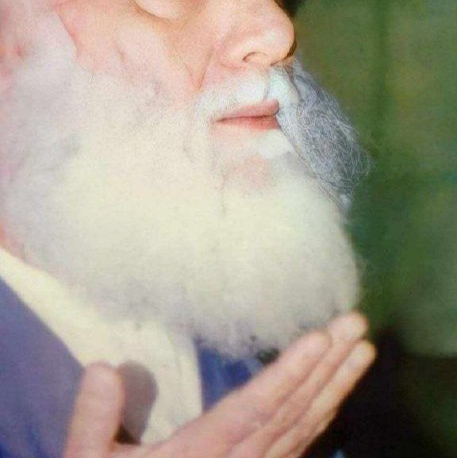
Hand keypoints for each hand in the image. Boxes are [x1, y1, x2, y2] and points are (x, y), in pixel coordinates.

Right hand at [64, 312, 374, 457]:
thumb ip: (93, 421)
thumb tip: (103, 367)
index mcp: (201, 455)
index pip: (255, 410)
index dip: (289, 374)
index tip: (320, 339)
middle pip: (292, 413)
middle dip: (327, 367)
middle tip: (356, 324)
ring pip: (304, 429)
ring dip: (335, 386)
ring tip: (361, 349)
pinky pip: (299, 445)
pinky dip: (322, 415)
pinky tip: (335, 390)